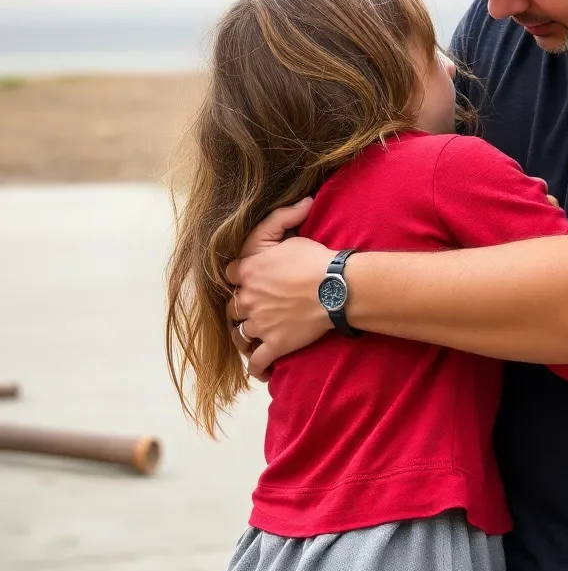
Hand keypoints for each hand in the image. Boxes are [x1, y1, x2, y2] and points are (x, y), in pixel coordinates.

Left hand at [226, 200, 333, 380]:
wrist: (335, 288)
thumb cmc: (315, 260)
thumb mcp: (294, 233)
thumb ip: (286, 216)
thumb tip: (302, 200)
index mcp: (247, 271)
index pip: (229, 276)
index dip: (239, 278)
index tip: (249, 281)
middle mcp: (247, 298)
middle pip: (232, 307)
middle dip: (242, 308)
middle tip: (256, 309)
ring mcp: (259, 323)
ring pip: (240, 334)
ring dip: (245, 336)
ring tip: (254, 337)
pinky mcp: (274, 344)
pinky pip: (256, 361)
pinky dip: (256, 368)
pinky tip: (261, 371)